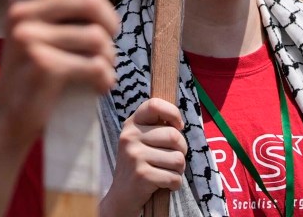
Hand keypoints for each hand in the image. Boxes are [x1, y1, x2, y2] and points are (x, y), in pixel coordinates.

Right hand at [0, 0, 117, 145]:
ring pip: (97, 36)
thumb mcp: (52, 28)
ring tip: (97, 67)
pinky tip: (95, 86)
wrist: (8, 119)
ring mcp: (29, 39)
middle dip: (111, 21)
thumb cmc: (36, 69)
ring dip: (108, 57)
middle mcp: (21, 13)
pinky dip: (104, 79)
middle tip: (109, 39)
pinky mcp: (43, 67)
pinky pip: (95, 65)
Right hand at [103, 97, 186, 216]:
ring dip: (179, 170)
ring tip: (167, 172)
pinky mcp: (142, 175)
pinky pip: (174, 177)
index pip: (154, 105)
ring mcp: (135, 156)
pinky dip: (175, 184)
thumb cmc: (138, 165)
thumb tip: (179, 123)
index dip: (173, 112)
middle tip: (173, 159)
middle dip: (182, 150)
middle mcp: (130, 137)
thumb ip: (155, 127)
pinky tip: (165, 185)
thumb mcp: (139, 141)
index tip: (179, 126)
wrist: (120, 196)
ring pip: (178, 158)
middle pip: (174, 136)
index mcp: (131, 124)